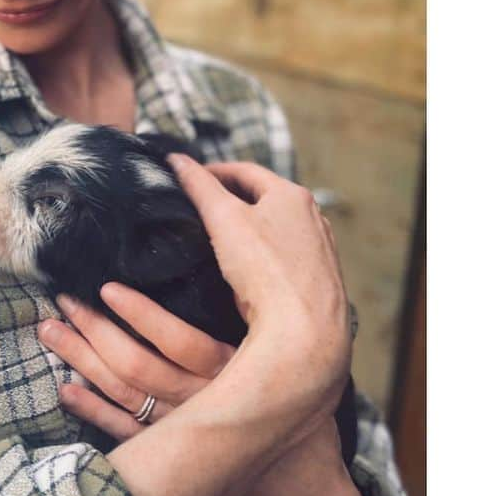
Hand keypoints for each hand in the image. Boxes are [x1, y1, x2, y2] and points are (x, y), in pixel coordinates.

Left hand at [39, 284, 367, 495]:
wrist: (304, 493)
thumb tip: (227, 268)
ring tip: (50, 332)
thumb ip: (255, 324)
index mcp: (230, 372)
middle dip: (94, 331)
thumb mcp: (287, 362)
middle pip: (137, 366)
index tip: (106, 287)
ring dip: (82, 362)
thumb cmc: (301, 416)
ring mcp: (181, 431)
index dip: (140, 314)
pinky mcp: (172, 454)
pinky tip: (65, 391)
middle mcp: (201, 401)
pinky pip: (124, 432)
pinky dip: (92, 412)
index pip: (177, 341)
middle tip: (61, 300)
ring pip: (123, 394)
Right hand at [167, 155, 352, 423]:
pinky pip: (283, 262)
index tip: (188, 180)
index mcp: (292, 195)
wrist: (305, 335)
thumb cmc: (266, 271)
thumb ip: (198, 185)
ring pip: (274, 233)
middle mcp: (313, 219)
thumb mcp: (223, 218)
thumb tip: (176, 160)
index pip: (245, 171)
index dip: (212, 172)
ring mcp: (319, 253)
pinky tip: (242, 276)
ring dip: (247, 232)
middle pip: (262, 200)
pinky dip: (261, 261)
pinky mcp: (318, 284)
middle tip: (197, 211)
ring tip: (215, 243)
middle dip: (230, 202)